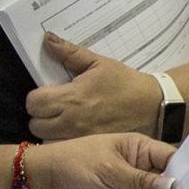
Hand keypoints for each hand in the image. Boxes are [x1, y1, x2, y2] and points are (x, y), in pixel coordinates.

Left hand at [22, 133, 175, 188]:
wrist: (45, 182)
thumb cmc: (76, 163)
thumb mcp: (110, 169)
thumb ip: (140, 180)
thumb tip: (171, 186)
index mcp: (138, 149)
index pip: (169, 157)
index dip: (185, 170)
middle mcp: (138, 167)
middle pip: (165, 181)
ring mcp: (130, 188)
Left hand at [28, 33, 166, 140]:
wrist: (154, 107)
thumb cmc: (126, 84)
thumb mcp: (99, 63)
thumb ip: (70, 52)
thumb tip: (48, 39)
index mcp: (72, 97)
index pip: (33, 103)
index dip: (36, 99)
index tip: (46, 95)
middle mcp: (72, 120)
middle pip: (35, 125)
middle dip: (40, 116)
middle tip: (52, 109)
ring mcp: (81, 137)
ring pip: (47, 140)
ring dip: (50, 131)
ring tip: (62, 122)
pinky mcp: (91, 148)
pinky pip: (66, 149)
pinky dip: (65, 142)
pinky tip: (74, 132)